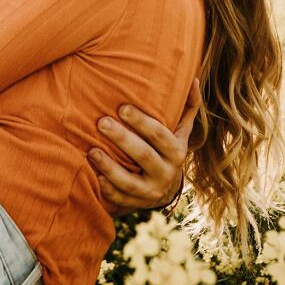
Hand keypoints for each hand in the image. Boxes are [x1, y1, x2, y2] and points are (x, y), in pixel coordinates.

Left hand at [89, 78, 200, 215]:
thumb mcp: (180, 131)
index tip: (122, 107)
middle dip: (122, 138)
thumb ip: (187, 107)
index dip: (142, 122)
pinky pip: (121, 199)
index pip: (160, 135)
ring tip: (92, 151)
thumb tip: (193, 79)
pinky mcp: (136, 204)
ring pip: (130, 182)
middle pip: (144, 156)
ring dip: (110, 167)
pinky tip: (95, 177)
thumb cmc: (167, 149)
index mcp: (177, 152)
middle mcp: (167, 173)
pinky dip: (108, 190)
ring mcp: (152, 192)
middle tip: (102, 122)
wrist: (166, 188)